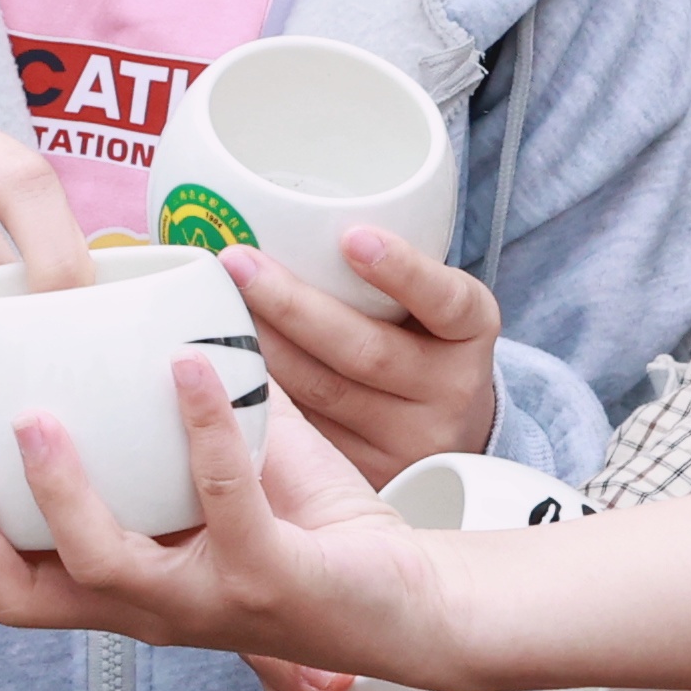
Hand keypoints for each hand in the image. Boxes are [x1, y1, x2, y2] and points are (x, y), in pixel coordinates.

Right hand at [0, 330, 456, 685]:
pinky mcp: (276, 583)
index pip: (3, 581)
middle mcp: (151, 608)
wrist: (422, 597)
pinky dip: (206, 433)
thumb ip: (164, 403)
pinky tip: (190, 368)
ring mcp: (211, 602)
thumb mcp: (215, 463)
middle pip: (23, 598)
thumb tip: (123, 298)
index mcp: (122, 585)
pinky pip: (230, 505)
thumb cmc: (311, 524)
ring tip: (39, 414)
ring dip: (63, 492)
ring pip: (107, 566)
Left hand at [224, 230, 500, 478]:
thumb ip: (382, 271)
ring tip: (219, 311)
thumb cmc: (422, 337)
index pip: (444, 299)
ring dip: (266, 350)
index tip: (351, 236)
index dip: (401, 270)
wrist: (454, 424)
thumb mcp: (429, 301)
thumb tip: (284, 217)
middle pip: (365, 350)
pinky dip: (267, 397)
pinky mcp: (374, 473)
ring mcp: (413, 438)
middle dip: (293, 305)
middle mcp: (451, 387)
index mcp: (471, 329)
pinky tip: (229, 368)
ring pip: (326, 393)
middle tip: (238, 263)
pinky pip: (309, 433)